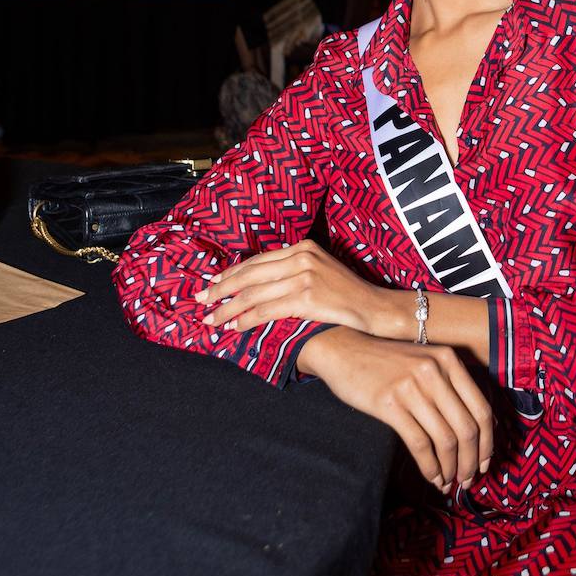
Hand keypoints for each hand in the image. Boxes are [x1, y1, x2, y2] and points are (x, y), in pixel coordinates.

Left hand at [195, 239, 385, 335]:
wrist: (375, 308)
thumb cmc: (348, 294)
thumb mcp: (321, 269)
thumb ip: (294, 269)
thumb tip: (262, 283)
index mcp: (302, 247)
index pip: (257, 260)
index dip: (232, 273)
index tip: (212, 283)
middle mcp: (301, 257)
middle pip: (249, 275)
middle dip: (221, 289)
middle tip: (200, 301)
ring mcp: (304, 277)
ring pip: (253, 294)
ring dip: (228, 309)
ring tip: (212, 320)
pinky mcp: (307, 298)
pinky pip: (266, 310)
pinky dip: (246, 320)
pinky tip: (234, 328)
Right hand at [300, 327, 493, 489]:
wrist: (343, 349)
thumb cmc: (386, 360)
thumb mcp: (424, 360)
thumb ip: (450, 384)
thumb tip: (479, 426)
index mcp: (449, 360)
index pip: (481, 408)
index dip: (487, 442)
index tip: (484, 463)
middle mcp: (435, 371)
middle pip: (467, 428)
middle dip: (471, 461)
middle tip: (468, 480)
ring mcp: (412, 387)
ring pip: (445, 439)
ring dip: (451, 468)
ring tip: (448, 483)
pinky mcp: (389, 404)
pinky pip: (420, 443)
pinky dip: (430, 466)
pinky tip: (431, 476)